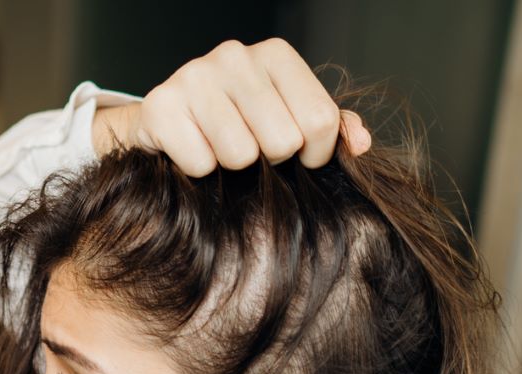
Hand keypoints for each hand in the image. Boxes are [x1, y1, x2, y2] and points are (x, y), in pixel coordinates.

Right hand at [91, 38, 371, 175]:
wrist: (166, 121)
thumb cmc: (238, 121)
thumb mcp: (290, 117)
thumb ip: (332, 128)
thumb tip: (360, 145)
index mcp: (275, 54)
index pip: (320, 121)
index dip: (314, 155)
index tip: (299, 156)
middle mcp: (235, 56)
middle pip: (282, 142)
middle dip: (270, 160)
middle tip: (252, 149)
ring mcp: (194, 77)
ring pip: (240, 156)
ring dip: (232, 166)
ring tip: (221, 148)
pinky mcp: (161, 107)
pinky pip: (200, 164)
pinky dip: (198, 170)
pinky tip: (193, 148)